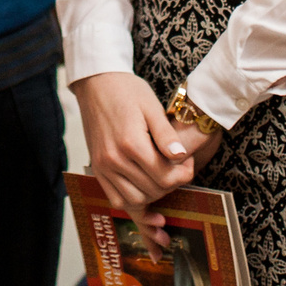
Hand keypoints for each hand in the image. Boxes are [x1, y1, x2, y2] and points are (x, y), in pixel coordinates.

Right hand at [73, 71, 221, 247]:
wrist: (97, 84)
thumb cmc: (127, 91)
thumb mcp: (152, 107)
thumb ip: (167, 134)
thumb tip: (182, 156)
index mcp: (131, 143)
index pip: (165, 176)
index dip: (184, 174)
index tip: (188, 161)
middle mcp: (114, 159)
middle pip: (152, 191)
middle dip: (172, 184)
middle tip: (178, 168)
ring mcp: (102, 166)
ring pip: (134, 201)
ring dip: (153, 196)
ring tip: (162, 178)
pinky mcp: (97, 169)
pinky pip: (115, 198)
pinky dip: (132, 201)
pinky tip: (145, 193)